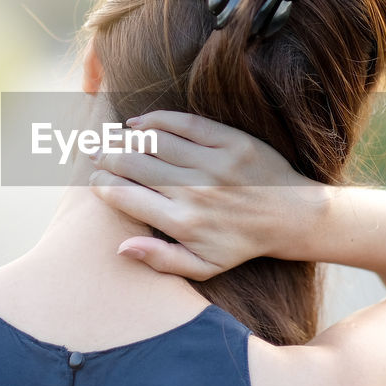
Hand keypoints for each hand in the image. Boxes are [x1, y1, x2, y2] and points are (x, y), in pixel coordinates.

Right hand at [87, 110, 327, 280]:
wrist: (291, 216)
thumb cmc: (241, 243)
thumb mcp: (204, 266)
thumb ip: (161, 260)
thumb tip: (121, 247)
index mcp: (184, 224)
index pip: (126, 196)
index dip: (102, 185)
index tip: (94, 180)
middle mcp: (195, 192)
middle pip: (134, 164)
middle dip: (106, 156)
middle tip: (94, 152)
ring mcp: (213, 164)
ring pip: (154, 141)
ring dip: (125, 137)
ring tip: (113, 137)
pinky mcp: (230, 142)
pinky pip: (183, 123)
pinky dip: (155, 120)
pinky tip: (139, 123)